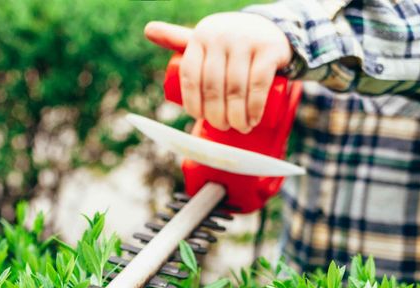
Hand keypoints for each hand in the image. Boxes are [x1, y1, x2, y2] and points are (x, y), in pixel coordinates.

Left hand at [145, 13, 291, 132]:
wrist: (271, 28)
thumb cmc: (230, 43)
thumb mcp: (205, 39)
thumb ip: (176, 37)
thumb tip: (147, 30)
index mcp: (200, 38)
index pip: (190, 77)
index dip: (193, 103)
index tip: (200, 118)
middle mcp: (220, 37)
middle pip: (212, 87)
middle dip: (216, 116)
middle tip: (223, 127)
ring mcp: (246, 41)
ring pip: (236, 88)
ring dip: (237, 117)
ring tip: (240, 128)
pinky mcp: (269, 49)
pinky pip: (258, 83)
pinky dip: (255, 107)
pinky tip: (253, 120)